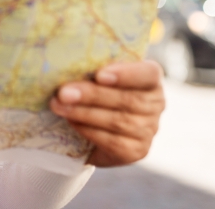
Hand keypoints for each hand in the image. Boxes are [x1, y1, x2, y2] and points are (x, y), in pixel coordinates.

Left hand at [48, 60, 164, 166]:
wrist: (95, 131)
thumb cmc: (97, 93)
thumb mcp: (97, 77)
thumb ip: (92, 70)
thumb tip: (65, 63)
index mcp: (150, 80)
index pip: (149, 73)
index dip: (126, 74)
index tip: (100, 75)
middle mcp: (156, 104)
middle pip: (128, 99)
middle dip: (92, 95)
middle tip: (63, 92)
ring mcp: (149, 130)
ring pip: (118, 121)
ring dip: (84, 113)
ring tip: (59, 106)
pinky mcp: (138, 151)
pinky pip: (113, 141)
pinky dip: (88, 130)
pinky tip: (71, 122)